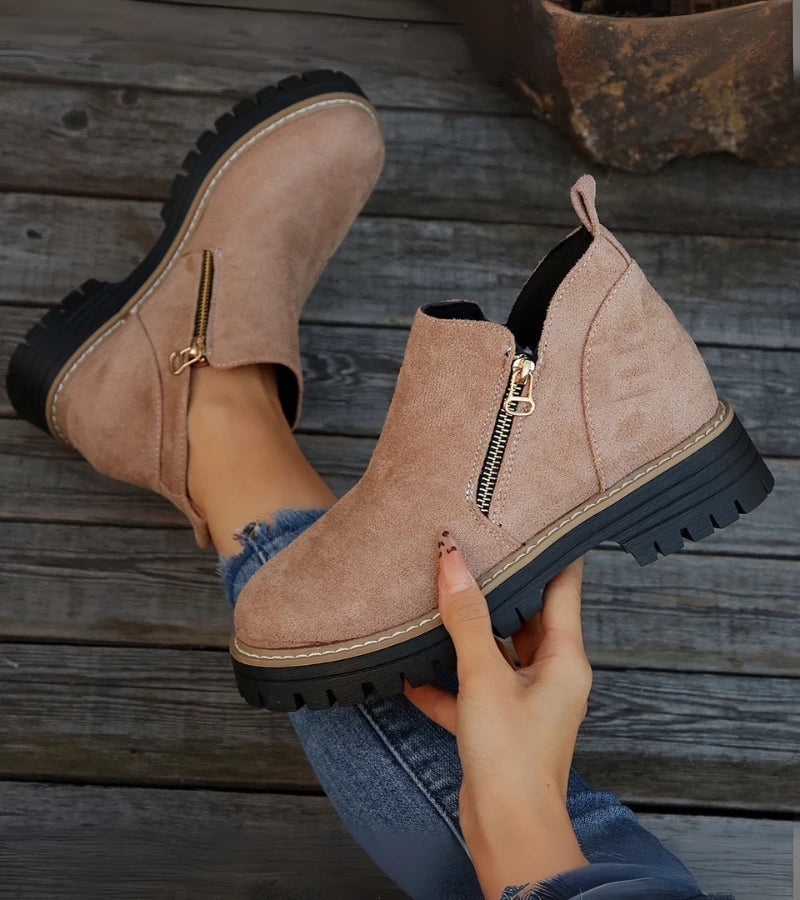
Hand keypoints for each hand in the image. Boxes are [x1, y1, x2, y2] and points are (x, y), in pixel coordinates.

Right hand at [404, 532, 590, 897]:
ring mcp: (525, 702)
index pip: (563, 587)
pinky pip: (471, 691)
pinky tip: (412, 673)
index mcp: (565, 658)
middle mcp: (551, 676)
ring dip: (468, 633)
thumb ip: (466, 617)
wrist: (507, 836)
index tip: (536, 516)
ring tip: (441, 597)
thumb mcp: (484, 677)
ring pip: (496, 652)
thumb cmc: (512, 760)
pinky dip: (446, 681)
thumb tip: (453, 559)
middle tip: (474, 549)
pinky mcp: (498, 726)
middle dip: (500, 586)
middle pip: (527, 616)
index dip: (553, 550)